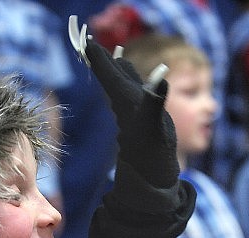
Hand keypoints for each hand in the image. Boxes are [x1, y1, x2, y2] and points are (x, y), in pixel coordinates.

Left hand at [83, 36, 179, 187]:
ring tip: (117, 57)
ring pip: (123, 89)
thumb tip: (160, 78)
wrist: (152, 184)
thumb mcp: (157, 130)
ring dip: (119, 72)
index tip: (88, 43)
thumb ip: (156, 103)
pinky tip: (133, 85)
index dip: (101, 60)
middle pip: (114, 80)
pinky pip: (132, 100)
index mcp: (128, 105)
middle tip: (93, 45)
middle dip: (106, 62)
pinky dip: (131, 87)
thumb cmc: (154, 158)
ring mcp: (133, 117)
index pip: (111, 77)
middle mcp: (127, 109)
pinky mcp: (141, 126)